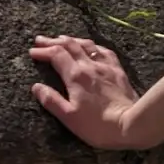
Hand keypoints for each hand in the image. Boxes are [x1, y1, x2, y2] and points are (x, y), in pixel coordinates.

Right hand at [29, 35, 141, 149]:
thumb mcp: (69, 117)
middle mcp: (89, 65)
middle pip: (69, 45)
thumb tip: (36, 87)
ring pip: (86, 44)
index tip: (32, 51)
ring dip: (71, 39)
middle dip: (53, 40)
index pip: (56, 55)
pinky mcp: (117, 70)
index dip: (43, 51)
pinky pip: (103, 50)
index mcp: (75, 76)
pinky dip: (92, 45)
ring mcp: (105, 65)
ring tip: (61, 39)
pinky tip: (90, 47)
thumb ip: (52, 101)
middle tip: (40, 39)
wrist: (131, 124)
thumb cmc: (97, 125)